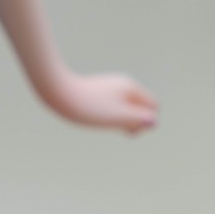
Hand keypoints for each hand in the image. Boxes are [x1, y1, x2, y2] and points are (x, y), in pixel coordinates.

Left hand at [39, 71, 157, 133]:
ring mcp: (111, 87)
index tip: (128, 129)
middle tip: (119, 129)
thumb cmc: (89, 107)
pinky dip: (111, 114)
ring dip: (123, 119)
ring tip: (107, 123)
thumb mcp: (117, 117)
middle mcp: (124, 84)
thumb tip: (155, 121)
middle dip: (135, 121)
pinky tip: (98, 118)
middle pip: (141, 106)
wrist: (60, 94)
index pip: (153, 106)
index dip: (146, 121)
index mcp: (131, 88)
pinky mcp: (99, 91)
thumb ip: (138, 119)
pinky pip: (115, 105)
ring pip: (128, 106)